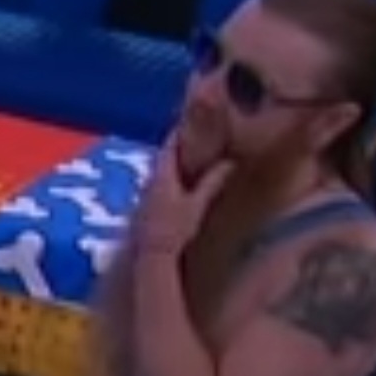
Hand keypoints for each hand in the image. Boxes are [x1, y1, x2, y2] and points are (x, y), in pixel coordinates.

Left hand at [135, 137, 233, 257]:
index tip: (191, 122)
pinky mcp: (145, 207)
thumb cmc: (175, 228)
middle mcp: (151, 180)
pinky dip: (169, 179)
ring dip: (173, 165)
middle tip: (194, 139)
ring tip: (189, 161)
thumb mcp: (197, 204)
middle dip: (178, 147)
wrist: (153, 253)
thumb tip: (229, 163)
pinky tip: (178, 187)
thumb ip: (212, 182)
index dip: (180, 132)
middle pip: (164, 157)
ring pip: (160, 171)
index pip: (170, 144)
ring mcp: (146, 193)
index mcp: (163, 174)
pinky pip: (158, 185)